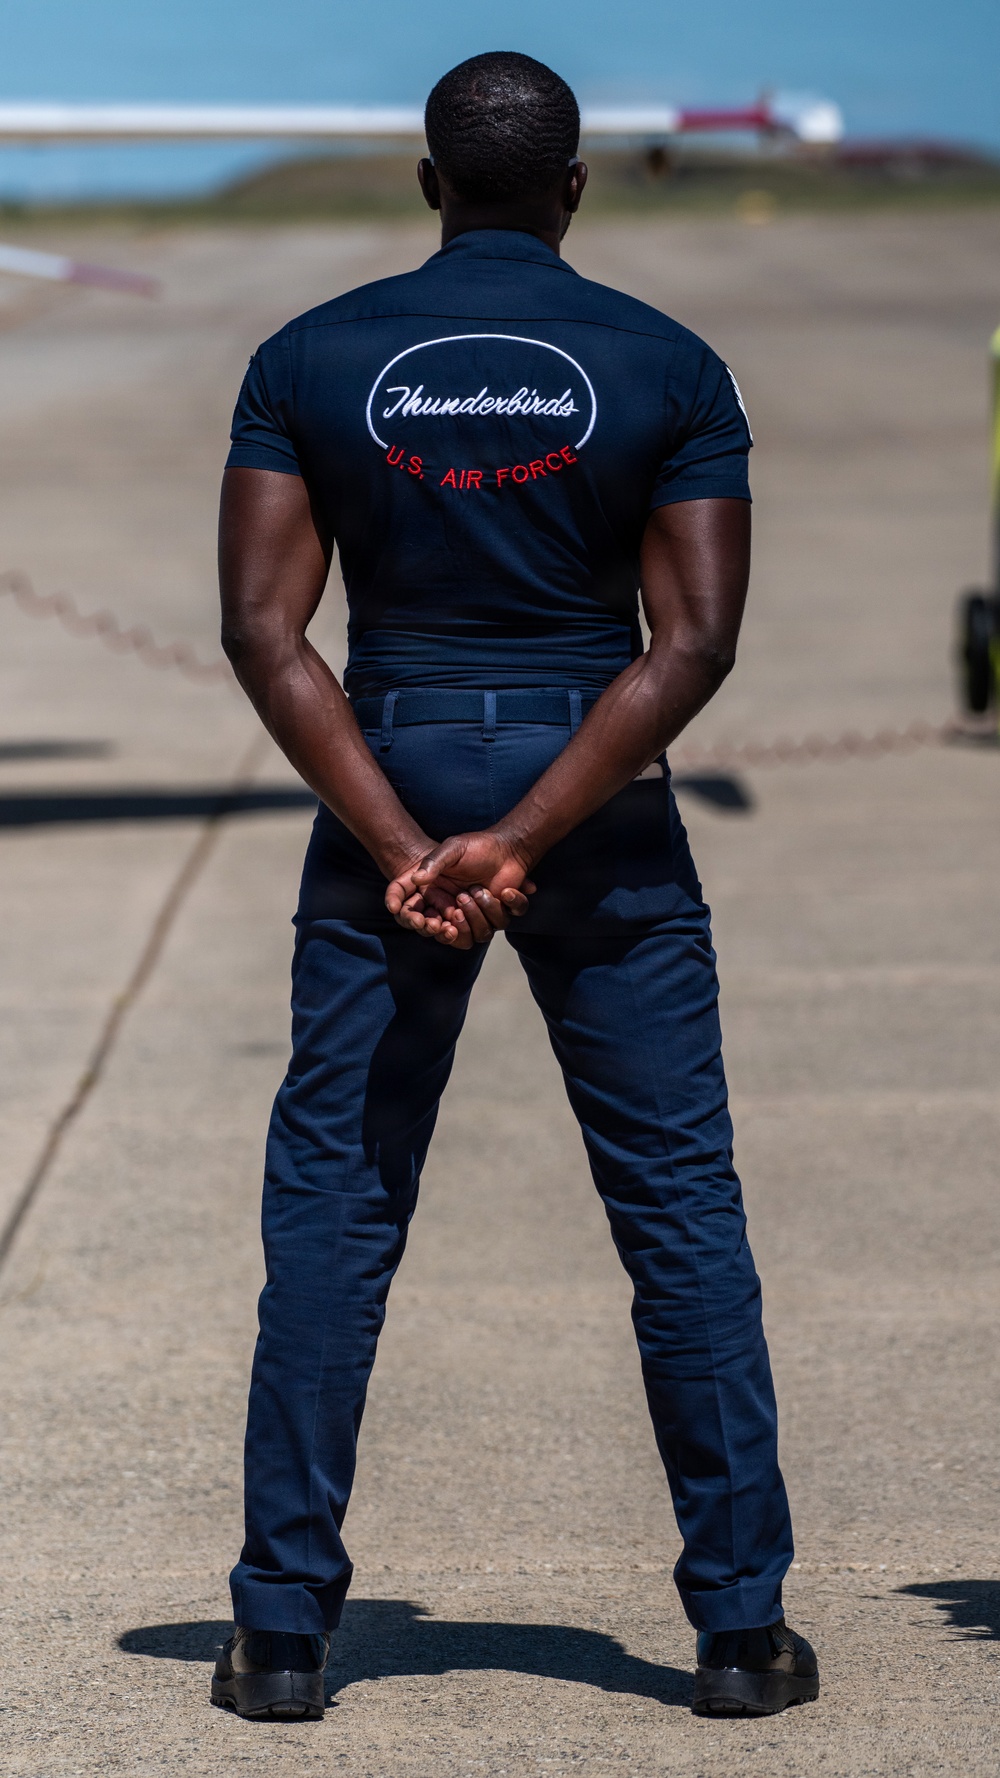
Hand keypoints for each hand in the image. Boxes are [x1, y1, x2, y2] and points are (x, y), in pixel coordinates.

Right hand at [385, 830, 534, 948]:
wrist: (505, 845)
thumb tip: (417, 878)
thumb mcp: (451, 849)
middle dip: (461, 925)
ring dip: (482, 913)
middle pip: (458, 938)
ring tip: (479, 889)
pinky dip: (509, 906)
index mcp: (442, 901)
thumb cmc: (474, 846)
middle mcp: (461, 911)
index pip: (431, 926)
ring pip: (482, 934)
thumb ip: (432, 863)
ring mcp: (483, 914)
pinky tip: (506, 891)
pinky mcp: (503, 911)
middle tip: (461, 898)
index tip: (434, 923)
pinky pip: (506, 920)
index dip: (432, 929)